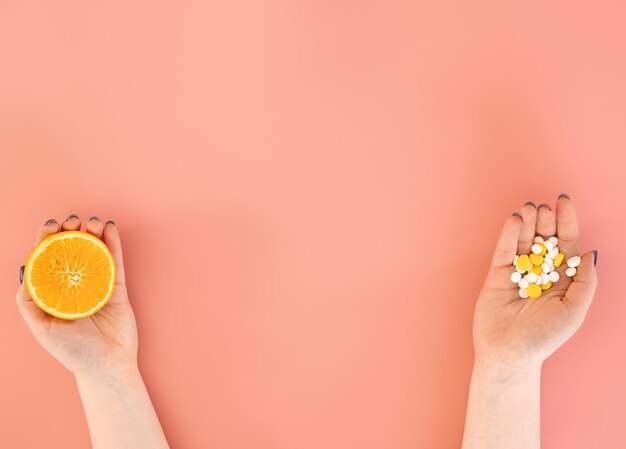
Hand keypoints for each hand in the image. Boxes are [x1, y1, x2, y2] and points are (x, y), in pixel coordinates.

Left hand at [16, 215, 137, 379]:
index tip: (51, 226)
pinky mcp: (118, 287)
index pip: (49, 260)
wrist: (106, 366)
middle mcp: (76, 285)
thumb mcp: (41, 328)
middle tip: (72, 221)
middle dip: (71, 232)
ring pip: (95, 252)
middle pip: (73, 251)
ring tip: (92, 221)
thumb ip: (29, 302)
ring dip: (93, 233)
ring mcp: (98, 284)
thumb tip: (25, 270)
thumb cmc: (73, 352)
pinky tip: (110, 228)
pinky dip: (114, 244)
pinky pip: (116, 262)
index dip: (48, 240)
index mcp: (55, 293)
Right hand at [473, 195, 597, 369]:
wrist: (508, 354)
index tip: (564, 202)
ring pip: (523, 240)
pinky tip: (514, 219)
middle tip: (544, 208)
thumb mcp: (574, 311)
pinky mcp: (497, 274)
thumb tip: (589, 253)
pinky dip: (508, 233)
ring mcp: (518, 271)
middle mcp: (541, 271)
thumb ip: (585, 282)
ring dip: (527, 222)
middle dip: (546, 220)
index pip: (566, 243)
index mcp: (563, 279)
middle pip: (544, 237)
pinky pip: (504, 250)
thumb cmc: (544, 338)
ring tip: (529, 208)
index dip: (567, 222)